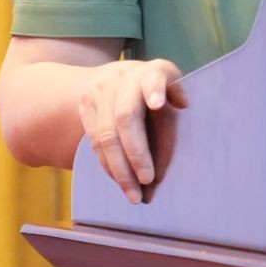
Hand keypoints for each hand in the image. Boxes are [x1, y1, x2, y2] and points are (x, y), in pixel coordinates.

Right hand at [77, 57, 186, 202]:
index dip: (155, 90)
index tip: (158, 104)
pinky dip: (109, 166)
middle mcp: (124, 77)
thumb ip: (175, 111)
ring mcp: (101, 91)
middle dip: (136, 153)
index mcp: (154, 71)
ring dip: (120, 169)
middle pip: (126, 117)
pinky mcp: (86, 107)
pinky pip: (95, 142)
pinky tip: (120, 182)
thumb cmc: (158, 94)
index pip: (154, 78)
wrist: (114, 78)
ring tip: (134, 195)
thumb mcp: (172, 93)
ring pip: (106, 134)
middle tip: (148, 180)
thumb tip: (179, 123)